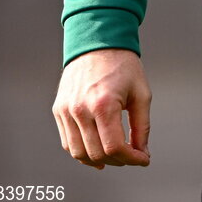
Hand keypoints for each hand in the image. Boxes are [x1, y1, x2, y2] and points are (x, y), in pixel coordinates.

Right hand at [52, 48, 151, 169]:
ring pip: (78, 153)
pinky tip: (97, 150)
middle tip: (132, 156)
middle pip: (96, 154)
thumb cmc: (124, 66)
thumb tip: (142, 154)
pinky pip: (68, 142)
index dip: (131, 159)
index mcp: (104, 104)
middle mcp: (80, 110)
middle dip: (118, 160)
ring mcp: (66, 111)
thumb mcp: (141, 93)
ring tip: (115, 156)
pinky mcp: (58, 110)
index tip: (143, 159)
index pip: (113, 147)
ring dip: (98, 161)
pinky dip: (82, 151)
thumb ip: (142, 126)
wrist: (98, 40)